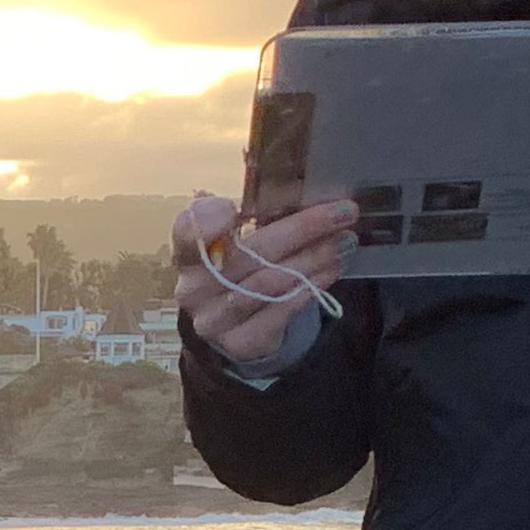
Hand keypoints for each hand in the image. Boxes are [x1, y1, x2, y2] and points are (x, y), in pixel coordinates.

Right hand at [172, 192, 355, 373]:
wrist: (235, 328)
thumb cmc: (238, 272)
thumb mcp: (236, 241)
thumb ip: (249, 214)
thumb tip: (283, 187)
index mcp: (188, 254)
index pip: (186, 232)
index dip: (205, 221)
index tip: (234, 210)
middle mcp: (193, 289)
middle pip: (250, 253)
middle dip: (302, 229)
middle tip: (342, 213)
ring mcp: (214, 321)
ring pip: (269, 283)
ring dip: (313, 259)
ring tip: (343, 243)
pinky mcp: (239, 343)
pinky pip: (278, 313)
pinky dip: (307, 291)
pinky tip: (329, 274)